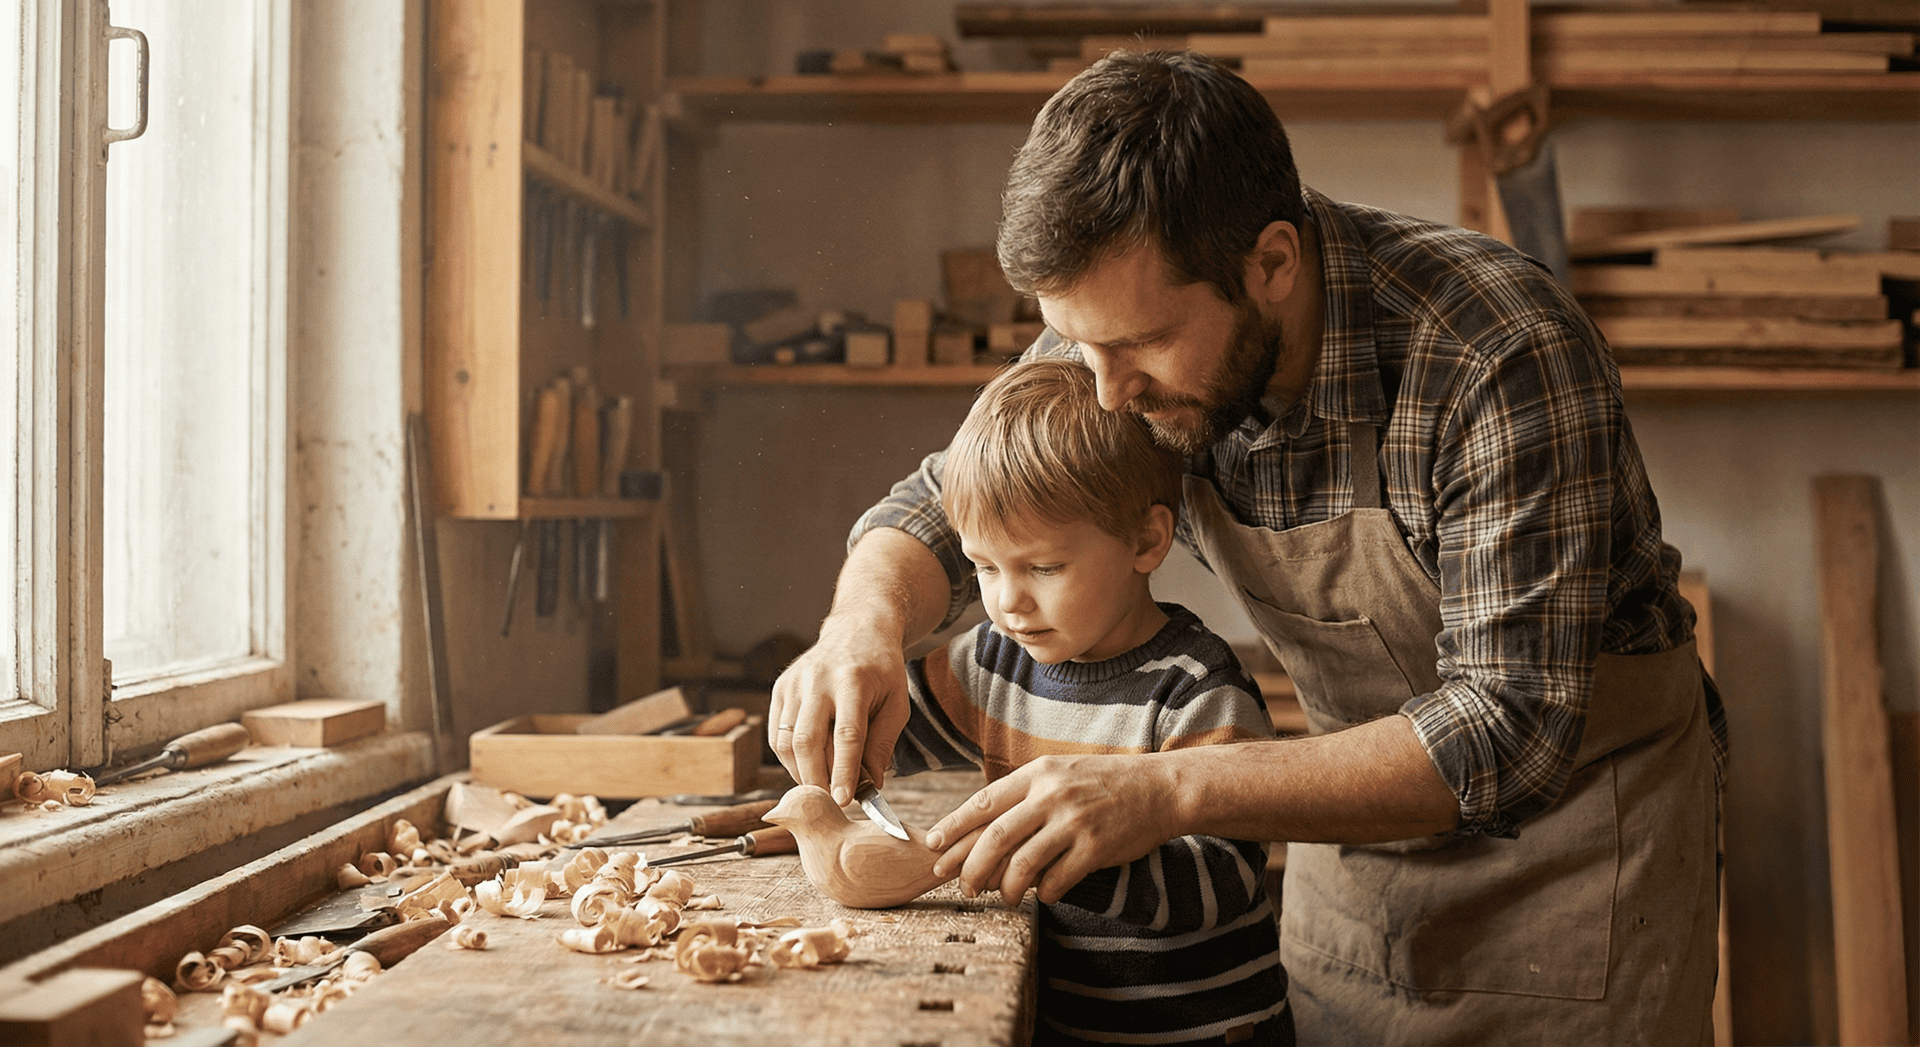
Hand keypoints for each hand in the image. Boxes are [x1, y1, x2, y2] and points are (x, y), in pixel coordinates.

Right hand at [768, 618, 912, 806]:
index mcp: (853, 680)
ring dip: (802, 772)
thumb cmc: (881, 671)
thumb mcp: (897, 703)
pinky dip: (789, 759)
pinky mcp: (780, 688)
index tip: (844, 800)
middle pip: (808, 740)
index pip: (846, 735)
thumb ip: (883, 744)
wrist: (857, 631)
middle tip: (830, 801)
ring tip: (821, 784)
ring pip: (786, 741)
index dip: (843, 771)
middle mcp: (818, 679)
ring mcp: (794, 682)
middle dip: (817, 778)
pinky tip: (807, 766)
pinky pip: (776, 734)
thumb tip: (871, 785)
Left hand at [925, 753, 1177, 904]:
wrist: (1159, 788)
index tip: (933, 846)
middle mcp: (1052, 795)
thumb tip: (982, 831)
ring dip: (1006, 888)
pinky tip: (1043, 896)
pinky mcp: (1096, 847)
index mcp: (1038, 774)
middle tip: (961, 886)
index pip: (983, 802)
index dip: (953, 827)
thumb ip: (1024, 795)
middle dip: (970, 867)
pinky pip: (1058, 879)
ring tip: (1003, 897)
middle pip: (995, 837)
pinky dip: (1045, 893)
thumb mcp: (1060, 773)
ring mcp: (1074, 821)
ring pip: (1022, 863)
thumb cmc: (1103, 783)